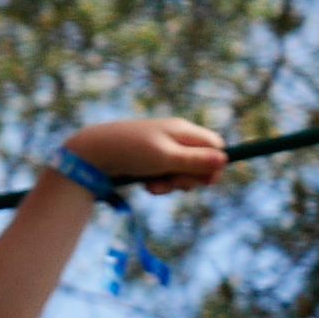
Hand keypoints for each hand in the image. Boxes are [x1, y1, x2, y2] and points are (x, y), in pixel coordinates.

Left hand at [65, 116, 229, 194]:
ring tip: (154, 186)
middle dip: (191, 178)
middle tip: (174, 184)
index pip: (215, 145)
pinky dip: (160, 184)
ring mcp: (162, 149)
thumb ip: (196, 161)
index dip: (215, 165)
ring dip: (173, 184)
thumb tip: (225, 159)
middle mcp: (175, 137)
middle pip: (201, 162)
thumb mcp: (166, 159)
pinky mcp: (150, 161)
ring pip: (183, 172)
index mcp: (183, 130)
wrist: (92, 153)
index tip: (206, 182)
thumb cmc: (130, 152)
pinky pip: (166, 176)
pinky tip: (146, 186)